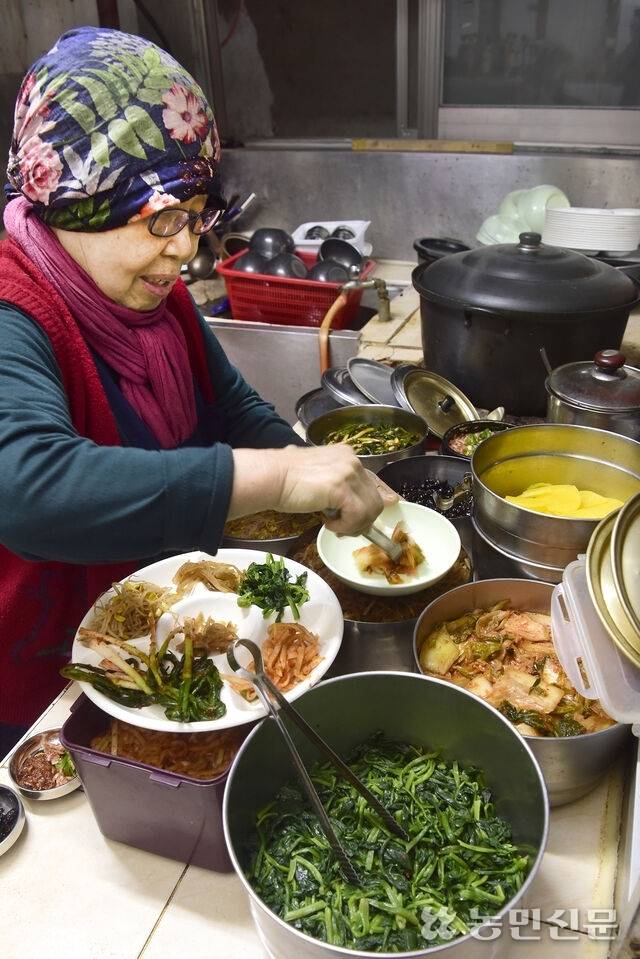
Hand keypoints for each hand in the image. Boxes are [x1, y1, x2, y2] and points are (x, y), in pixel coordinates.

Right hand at [274, 445, 389, 534]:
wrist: (270, 477)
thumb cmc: (285, 478)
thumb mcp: (317, 475)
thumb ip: (334, 483)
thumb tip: (342, 505)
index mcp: (347, 455)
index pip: (371, 485)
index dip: (366, 508)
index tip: (355, 522)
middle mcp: (352, 460)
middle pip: (374, 500)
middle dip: (361, 520)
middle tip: (341, 528)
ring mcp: (348, 473)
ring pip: (370, 510)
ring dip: (353, 525)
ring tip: (333, 526)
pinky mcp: (341, 489)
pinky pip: (357, 516)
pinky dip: (345, 526)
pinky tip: (328, 524)